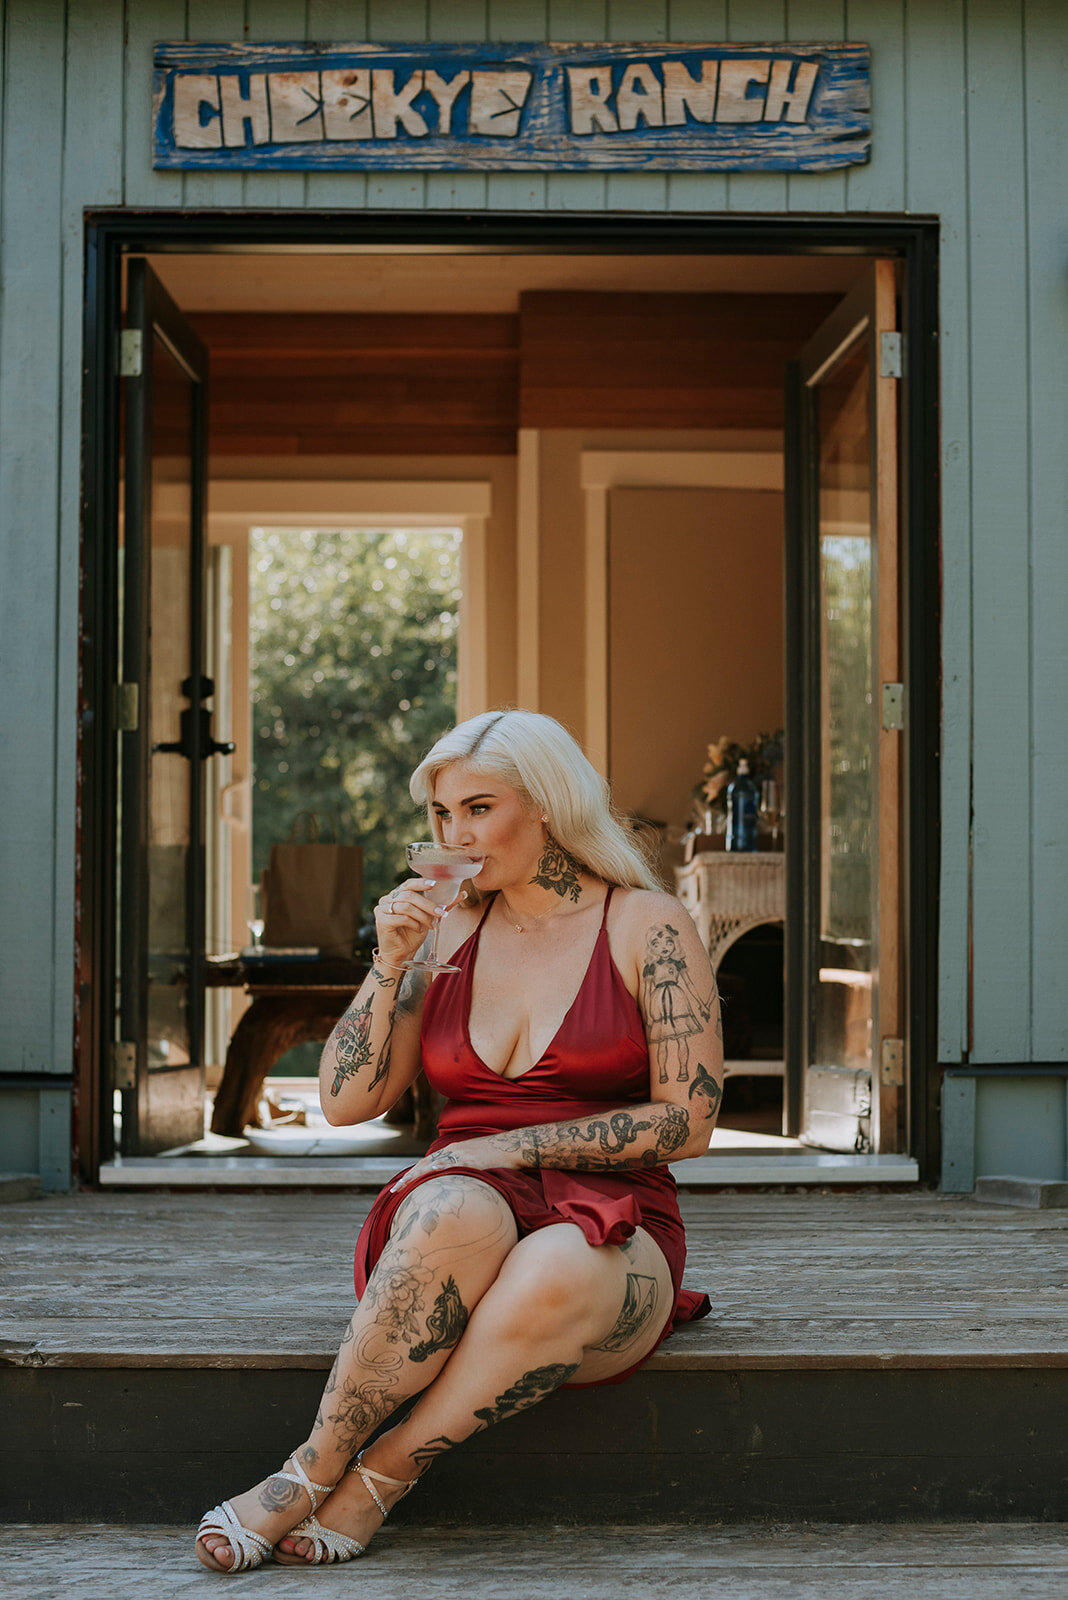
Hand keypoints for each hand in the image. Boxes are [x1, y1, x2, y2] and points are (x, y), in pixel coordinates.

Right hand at [373, 878, 460, 968]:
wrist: (401, 955)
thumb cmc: (412, 935)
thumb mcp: (429, 917)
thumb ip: (442, 905)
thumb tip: (463, 893)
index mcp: (397, 895)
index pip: (408, 884)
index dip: (421, 883)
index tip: (434, 884)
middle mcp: (387, 899)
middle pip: (409, 895)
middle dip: (428, 904)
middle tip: (441, 913)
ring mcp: (382, 909)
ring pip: (406, 906)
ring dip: (422, 916)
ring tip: (431, 925)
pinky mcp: (381, 921)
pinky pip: (401, 918)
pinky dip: (413, 923)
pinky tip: (418, 929)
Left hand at [388, 1136, 508, 1194]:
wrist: (513, 1146)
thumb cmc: (497, 1156)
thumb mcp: (476, 1162)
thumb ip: (465, 1170)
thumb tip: (458, 1185)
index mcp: (453, 1151)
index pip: (428, 1163)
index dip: (414, 1173)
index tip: (402, 1184)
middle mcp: (452, 1151)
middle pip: (424, 1164)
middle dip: (408, 1177)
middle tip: (394, 1190)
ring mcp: (460, 1155)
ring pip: (431, 1166)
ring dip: (415, 1178)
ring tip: (402, 1189)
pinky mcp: (468, 1160)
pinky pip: (448, 1167)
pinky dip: (435, 1174)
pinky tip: (424, 1182)